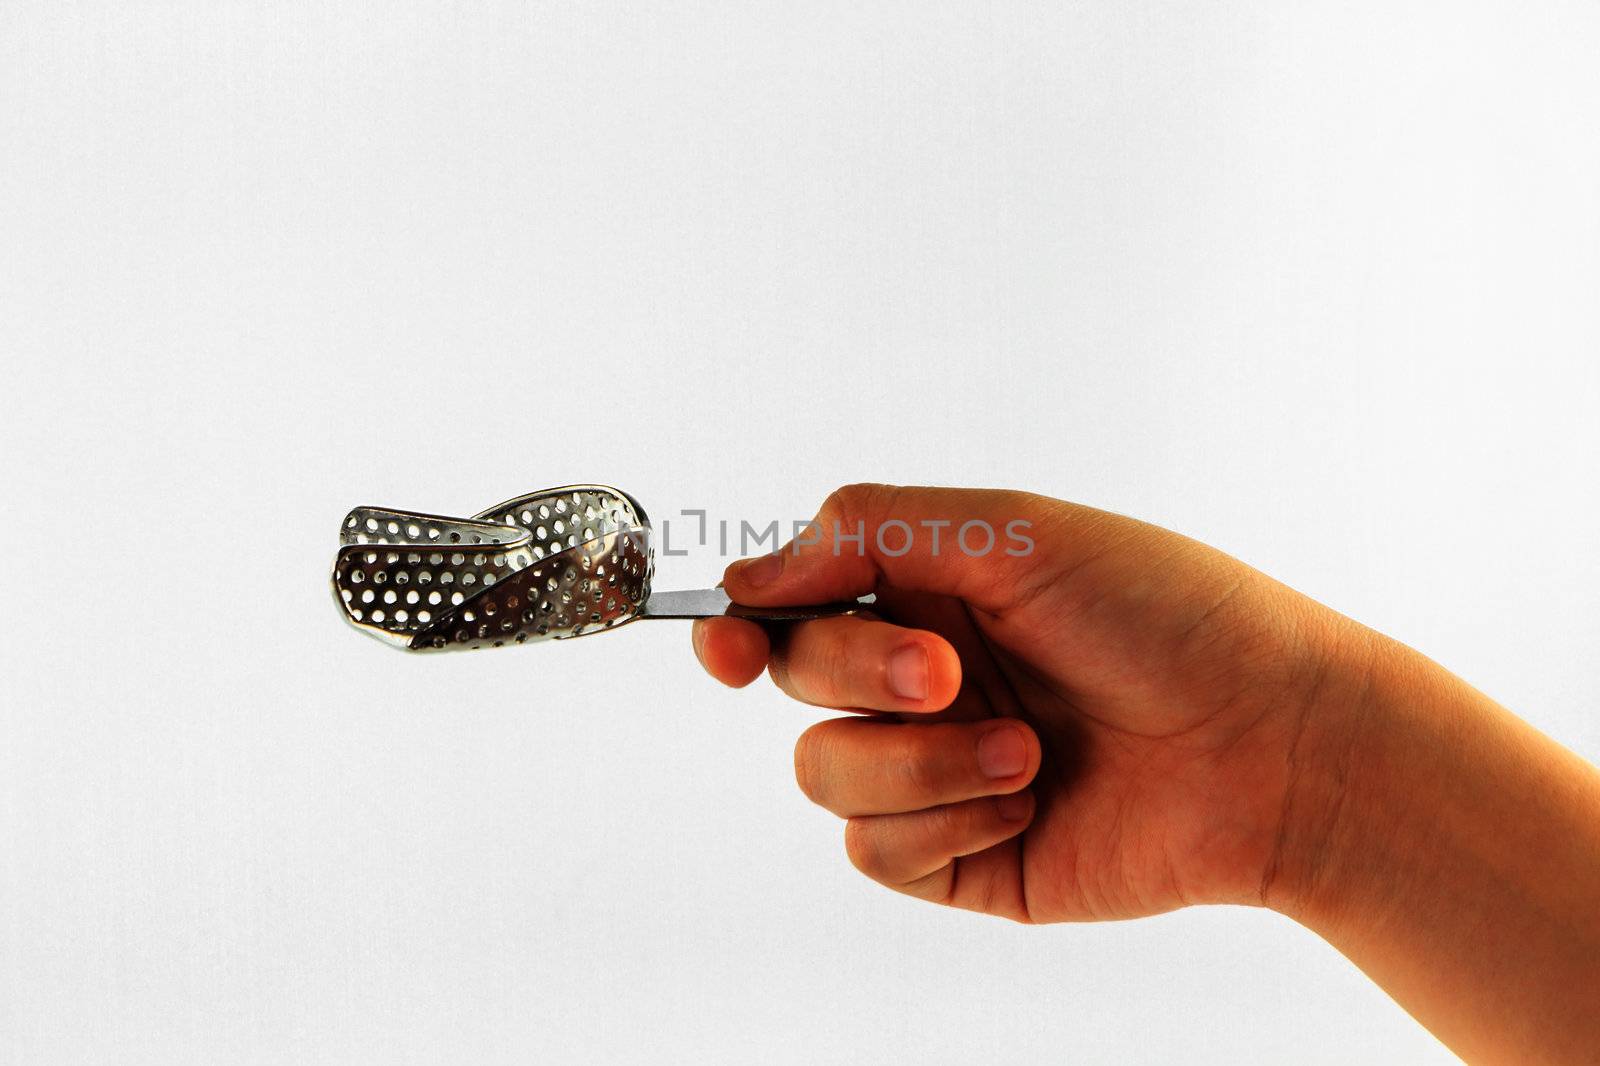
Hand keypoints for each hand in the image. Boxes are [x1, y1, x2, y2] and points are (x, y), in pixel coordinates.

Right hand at [691, 484, 1366, 921]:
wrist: (1273, 746)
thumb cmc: (1166, 616)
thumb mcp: (1014, 533)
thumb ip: (867, 532)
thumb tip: (746, 574)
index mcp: (928, 594)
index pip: (790, 604)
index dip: (738, 624)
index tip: (723, 644)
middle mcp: (922, 681)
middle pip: (794, 680)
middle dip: (862, 675)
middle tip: (951, 675)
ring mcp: (937, 771)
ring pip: (824, 774)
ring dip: (919, 761)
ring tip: (1024, 752)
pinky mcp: (961, 857)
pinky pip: (875, 850)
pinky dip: (944, 820)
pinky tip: (1027, 802)